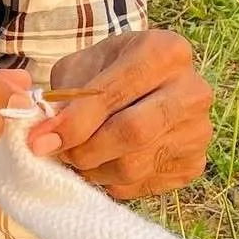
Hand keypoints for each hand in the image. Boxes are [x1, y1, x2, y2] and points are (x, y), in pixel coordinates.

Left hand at [26, 29, 212, 200]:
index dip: (73, 122)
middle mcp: (192, 91)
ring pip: (135, 166)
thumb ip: (65, 97)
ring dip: (95, 169)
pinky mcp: (194, 164)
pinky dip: (113, 182)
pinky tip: (104, 162)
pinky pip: (143, 186)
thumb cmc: (109, 69)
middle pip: (132, 133)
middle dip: (84, 150)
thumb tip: (45, 137)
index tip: (40, 140)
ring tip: (78, 157)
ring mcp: (198, 131)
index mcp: (165, 52)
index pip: (114, 94)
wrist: (146, 81)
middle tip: (58, 153)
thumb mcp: (83, 66)